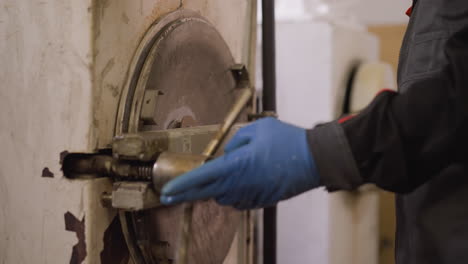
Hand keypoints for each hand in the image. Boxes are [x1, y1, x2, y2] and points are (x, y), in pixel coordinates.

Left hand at [160, 117, 319, 209]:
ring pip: (223, 197)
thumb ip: (235, 141)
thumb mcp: (257, 129)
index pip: (201, 178)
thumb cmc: (287, 141)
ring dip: (214, 190)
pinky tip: (238, 182)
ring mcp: (252, 194)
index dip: (182, 185)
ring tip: (213, 180)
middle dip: (188, 193)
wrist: (314, 160)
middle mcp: (241, 184)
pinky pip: (239, 200)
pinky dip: (232, 192)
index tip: (167, 191)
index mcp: (236, 165)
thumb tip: (225, 154)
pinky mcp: (261, 200)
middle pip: (207, 193)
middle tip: (174, 194)